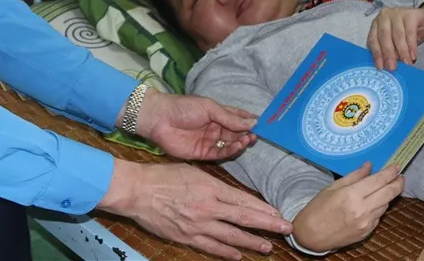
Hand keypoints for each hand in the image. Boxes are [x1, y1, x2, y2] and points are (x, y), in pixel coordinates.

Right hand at [99, 160, 292, 259]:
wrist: (138, 191)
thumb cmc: (163, 176)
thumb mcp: (193, 171)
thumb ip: (213, 184)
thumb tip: (232, 196)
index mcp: (210, 187)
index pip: (244, 201)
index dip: (263, 209)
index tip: (278, 214)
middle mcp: (208, 207)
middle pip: (244, 219)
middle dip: (267, 226)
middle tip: (285, 230)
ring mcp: (198, 225)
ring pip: (231, 237)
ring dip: (251, 242)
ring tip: (266, 247)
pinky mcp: (186, 237)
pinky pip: (211, 247)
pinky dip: (226, 252)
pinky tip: (238, 255)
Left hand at [132, 89, 257, 160]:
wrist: (160, 119)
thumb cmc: (184, 107)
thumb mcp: (209, 108)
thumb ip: (230, 118)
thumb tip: (253, 122)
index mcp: (217, 114)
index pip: (237, 118)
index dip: (250, 121)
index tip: (264, 124)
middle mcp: (215, 128)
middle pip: (236, 133)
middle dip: (247, 134)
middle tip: (257, 135)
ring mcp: (209, 141)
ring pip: (230, 145)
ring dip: (240, 143)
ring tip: (248, 140)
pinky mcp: (203, 154)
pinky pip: (220, 154)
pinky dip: (230, 151)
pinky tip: (238, 146)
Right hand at [292, 162, 403, 252]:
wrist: (312, 235)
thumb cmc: (318, 208)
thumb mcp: (332, 188)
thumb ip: (354, 176)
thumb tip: (369, 166)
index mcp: (351, 195)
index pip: (378, 181)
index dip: (390, 172)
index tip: (396, 166)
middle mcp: (362, 209)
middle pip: (388, 193)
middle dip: (397, 183)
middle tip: (400, 176)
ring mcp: (367, 223)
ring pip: (385, 205)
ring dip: (389, 195)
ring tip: (388, 187)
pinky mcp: (367, 232)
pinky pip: (378, 216)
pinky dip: (379, 207)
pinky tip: (375, 202)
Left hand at [366, 2, 423, 69]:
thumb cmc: (409, 32)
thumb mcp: (396, 42)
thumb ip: (391, 50)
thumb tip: (389, 65)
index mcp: (376, 23)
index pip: (373, 39)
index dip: (376, 54)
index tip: (381, 67)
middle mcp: (384, 16)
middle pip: (384, 36)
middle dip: (388, 54)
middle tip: (393, 67)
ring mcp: (397, 13)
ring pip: (397, 35)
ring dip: (402, 52)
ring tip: (406, 64)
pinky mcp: (411, 14)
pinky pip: (410, 32)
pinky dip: (411, 46)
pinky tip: (413, 56)